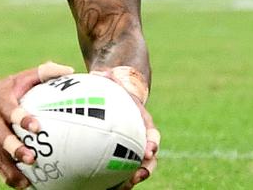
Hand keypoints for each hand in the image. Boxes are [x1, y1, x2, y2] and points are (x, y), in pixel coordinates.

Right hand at [0, 62, 73, 188]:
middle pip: (2, 137)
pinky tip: (19, 185)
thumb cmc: (8, 87)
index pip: (12, 111)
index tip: (37, 127)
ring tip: (26, 183)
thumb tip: (70, 70)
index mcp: (3, 102)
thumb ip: (44, 72)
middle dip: (16, 149)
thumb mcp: (22, 76)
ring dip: (11, 169)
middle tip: (32, 159)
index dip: (23, 118)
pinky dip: (5, 175)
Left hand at [91, 69, 159, 188]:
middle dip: (146, 168)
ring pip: (136, 167)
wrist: (111, 96)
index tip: (150, 151)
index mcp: (142, 122)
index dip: (153, 143)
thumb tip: (99, 72)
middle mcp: (140, 137)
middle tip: (138, 176)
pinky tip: (100, 185)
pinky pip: (118, 168)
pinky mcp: (118, 154)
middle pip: (149, 157)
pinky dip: (113, 178)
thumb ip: (107, 76)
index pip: (152, 134)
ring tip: (123, 187)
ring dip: (131, 178)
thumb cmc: (111, 87)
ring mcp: (130, 147)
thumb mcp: (110, 79)